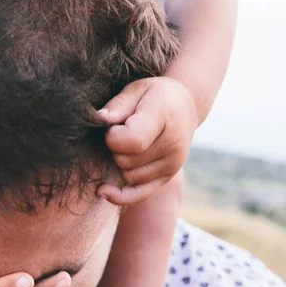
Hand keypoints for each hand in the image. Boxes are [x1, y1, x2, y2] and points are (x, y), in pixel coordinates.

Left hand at [96, 77, 196, 204]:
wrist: (184, 106)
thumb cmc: (153, 96)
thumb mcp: (135, 90)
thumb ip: (117, 104)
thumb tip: (100, 119)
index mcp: (164, 117)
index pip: (133, 141)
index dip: (113, 137)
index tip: (113, 126)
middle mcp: (173, 144)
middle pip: (126, 160)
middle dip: (114, 148)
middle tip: (121, 131)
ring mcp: (173, 164)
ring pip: (129, 176)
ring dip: (119, 163)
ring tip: (128, 143)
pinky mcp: (168, 177)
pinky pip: (140, 195)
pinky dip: (120, 196)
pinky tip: (103, 190)